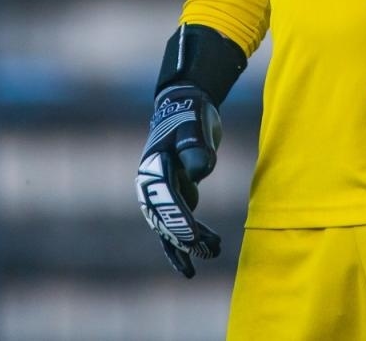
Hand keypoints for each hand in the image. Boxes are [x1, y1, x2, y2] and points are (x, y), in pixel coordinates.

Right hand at [136, 82, 223, 276]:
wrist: (184, 109)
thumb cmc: (189, 117)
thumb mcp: (194, 127)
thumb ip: (196, 147)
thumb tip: (199, 170)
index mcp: (153, 168)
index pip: (167, 200)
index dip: (181, 221)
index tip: (195, 238)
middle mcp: (151, 185)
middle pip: (165, 219)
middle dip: (185, 238)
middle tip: (208, 250)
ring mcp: (160, 193)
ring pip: (171, 226)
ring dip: (190, 242)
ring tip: (214, 251)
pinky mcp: (172, 197)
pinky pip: (176, 225)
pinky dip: (188, 240)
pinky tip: (201, 255)